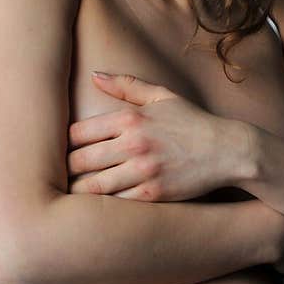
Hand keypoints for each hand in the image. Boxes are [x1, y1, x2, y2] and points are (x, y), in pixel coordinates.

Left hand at [66, 72, 231, 200]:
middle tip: (54, 178)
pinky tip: (94, 208)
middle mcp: (134, 144)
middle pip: (80, 161)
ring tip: (67, 196)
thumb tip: (94, 75)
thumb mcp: (162, 97)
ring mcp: (144, 170)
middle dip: (64, 171)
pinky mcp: (154, 194)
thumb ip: (126, 85)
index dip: (62, 145)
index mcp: (131, 119)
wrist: (229, 151)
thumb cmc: (193, 123)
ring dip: (77, 192)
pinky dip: (102, 207)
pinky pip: (117, 203)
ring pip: (94, 186)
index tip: (59, 152)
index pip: (78, 133)